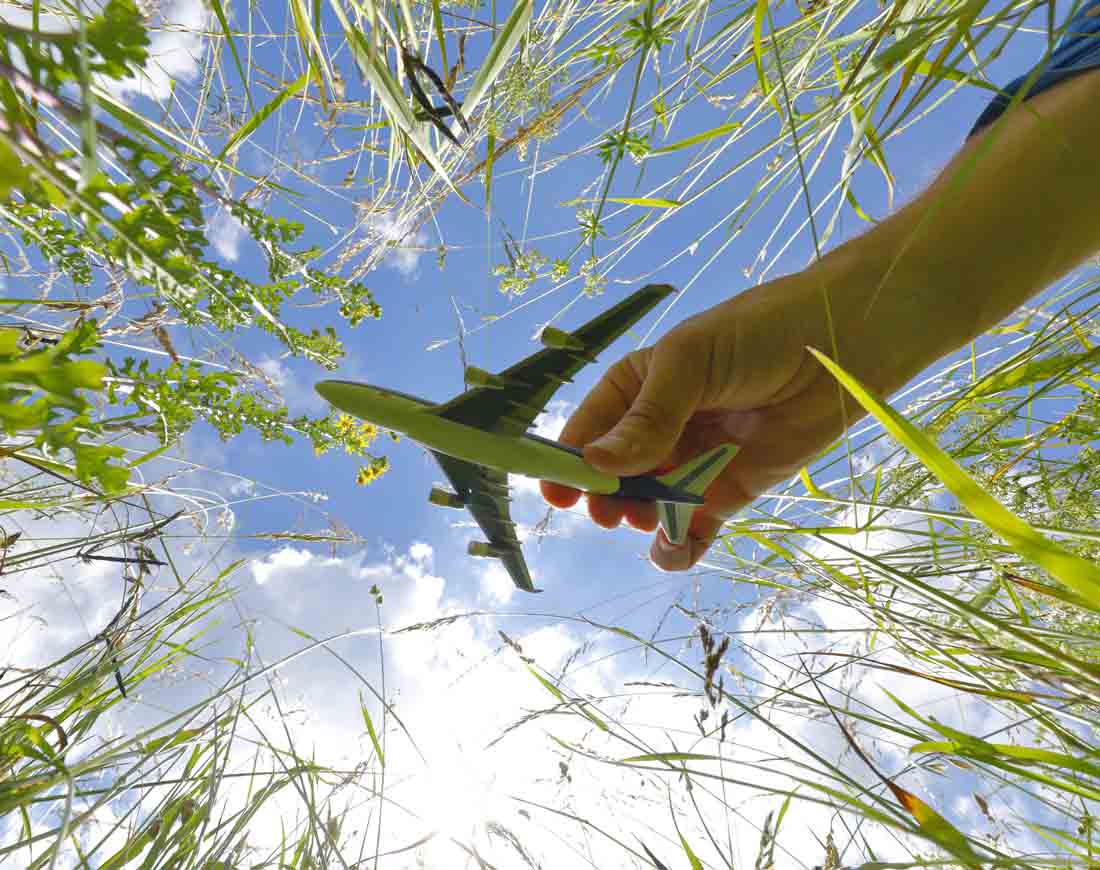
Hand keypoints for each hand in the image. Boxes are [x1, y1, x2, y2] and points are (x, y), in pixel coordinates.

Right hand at [540, 259, 901, 570]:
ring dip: (639, 521)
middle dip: (604, 499)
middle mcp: (654, 431)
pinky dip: (676, 549)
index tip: (558, 494)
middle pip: (610, 479)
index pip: (585, 432)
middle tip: (611, 510)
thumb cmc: (755, 336)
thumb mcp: (689, 365)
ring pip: (645, 509)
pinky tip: (674, 550)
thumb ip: (646, 419)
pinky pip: (689, 533)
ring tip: (649, 516)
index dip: (567, 464)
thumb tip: (596, 464)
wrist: (836, 350)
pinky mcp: (725, 493)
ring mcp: (688, 464)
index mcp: (632, 389)